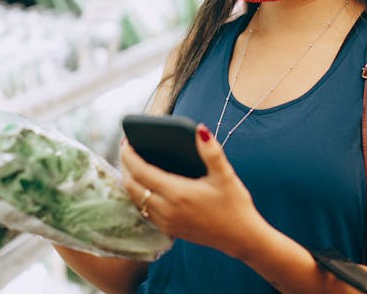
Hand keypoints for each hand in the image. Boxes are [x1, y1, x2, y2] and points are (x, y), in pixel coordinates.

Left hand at [120, 124, 263, 259]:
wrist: (241, 237)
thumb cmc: (234, 205)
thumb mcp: (225, 175)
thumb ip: (211, 151)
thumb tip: (200, 129)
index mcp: (177, 193)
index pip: (141, 172)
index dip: (130, 156)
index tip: (126, 142)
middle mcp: (167, 209)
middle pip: (132, 186)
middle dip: (125, 166)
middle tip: (127, 149)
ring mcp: (166, 222)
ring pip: (136, 200)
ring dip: (130, 182)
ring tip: (132, 165)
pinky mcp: (170, 229)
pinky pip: (144, 211)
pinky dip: (139, 196)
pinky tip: (145, 186)